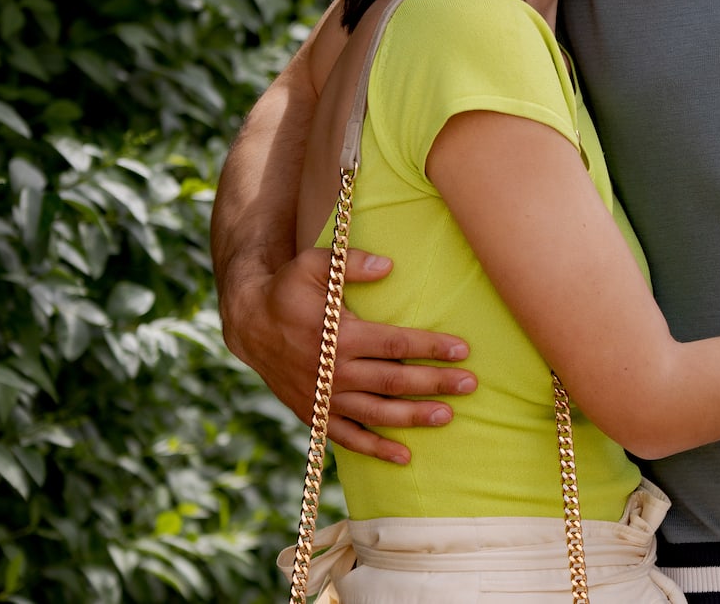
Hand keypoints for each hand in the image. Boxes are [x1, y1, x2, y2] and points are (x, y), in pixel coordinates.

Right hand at [222, 246, 475, 464]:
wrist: (249, 325)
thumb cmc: (288, 290)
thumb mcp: (312, 265)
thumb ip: (350, 263)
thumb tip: (387, 266)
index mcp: (338, 335)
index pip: (394, 345)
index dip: (430, 348)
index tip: (463, 350)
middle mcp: (333, 371)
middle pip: (393, 382)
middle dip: (434, 384)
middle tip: (470, 385)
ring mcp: (324, 397)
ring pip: (376, 413)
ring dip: (413, 417)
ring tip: (447, 416)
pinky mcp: (314, 413)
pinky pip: (347, 437)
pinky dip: (375, 449)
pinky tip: (404, 456)